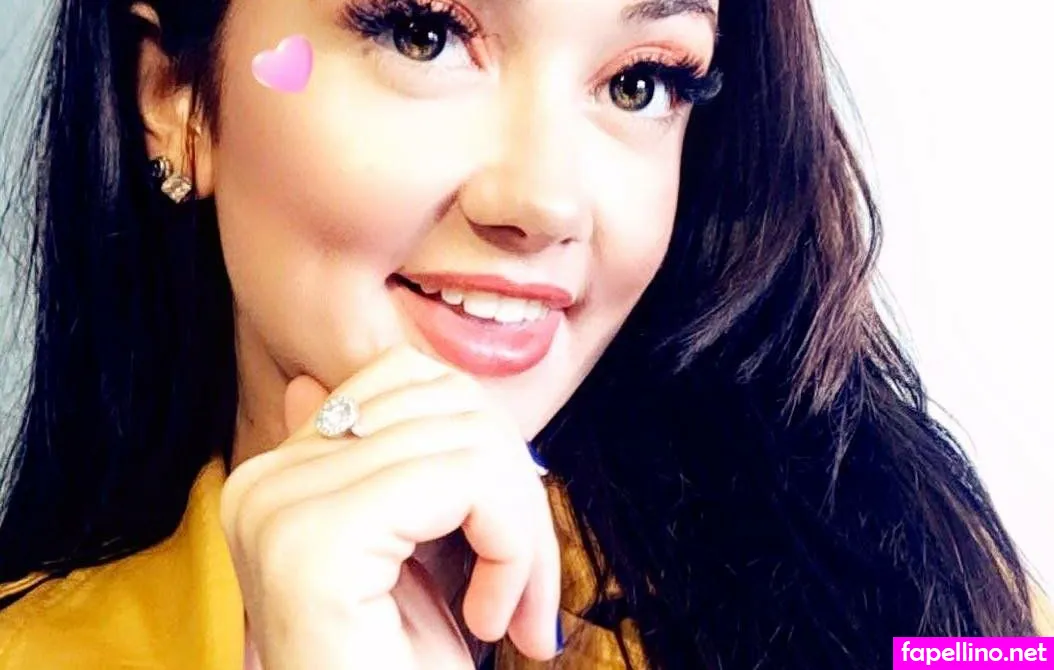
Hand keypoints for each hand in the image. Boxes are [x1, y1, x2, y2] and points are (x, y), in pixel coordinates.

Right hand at [220, 344, 561, 669]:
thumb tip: (327, 384)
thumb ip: (392, 465)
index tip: (504, 546)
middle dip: (518, 493)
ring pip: (469, 439)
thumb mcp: (412, 553)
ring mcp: (278, 505)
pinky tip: (489, 620)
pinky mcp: (314, 541)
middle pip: (448, 403)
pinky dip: (512, 547)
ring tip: (509, 609)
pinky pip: (466, 479)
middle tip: (524, 595)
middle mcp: (263, 479)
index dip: (487, 453)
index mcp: (277, 476)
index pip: (410, 383)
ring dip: (523, 530)